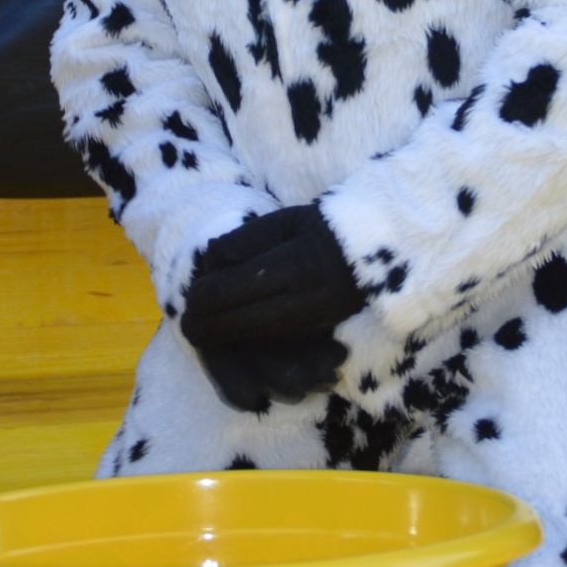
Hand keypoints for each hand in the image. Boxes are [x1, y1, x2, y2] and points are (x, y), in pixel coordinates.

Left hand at [182, 206, 364, 409]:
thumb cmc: (323, 230)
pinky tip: (235, 328)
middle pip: (227, 325)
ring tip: (207, 324)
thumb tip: (208, 265)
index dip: (197, 300)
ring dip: (221, 335)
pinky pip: (266, 343)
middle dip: (201, 326)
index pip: (222, 294)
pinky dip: (244, 338)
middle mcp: (294, 303)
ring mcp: (303, 325)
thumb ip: (242, 243)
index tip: (189, 296)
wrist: (377, 254)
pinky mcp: (308, 336)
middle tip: (189, 319)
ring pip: (245, 340)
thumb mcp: (282, 222)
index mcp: (286, 267)